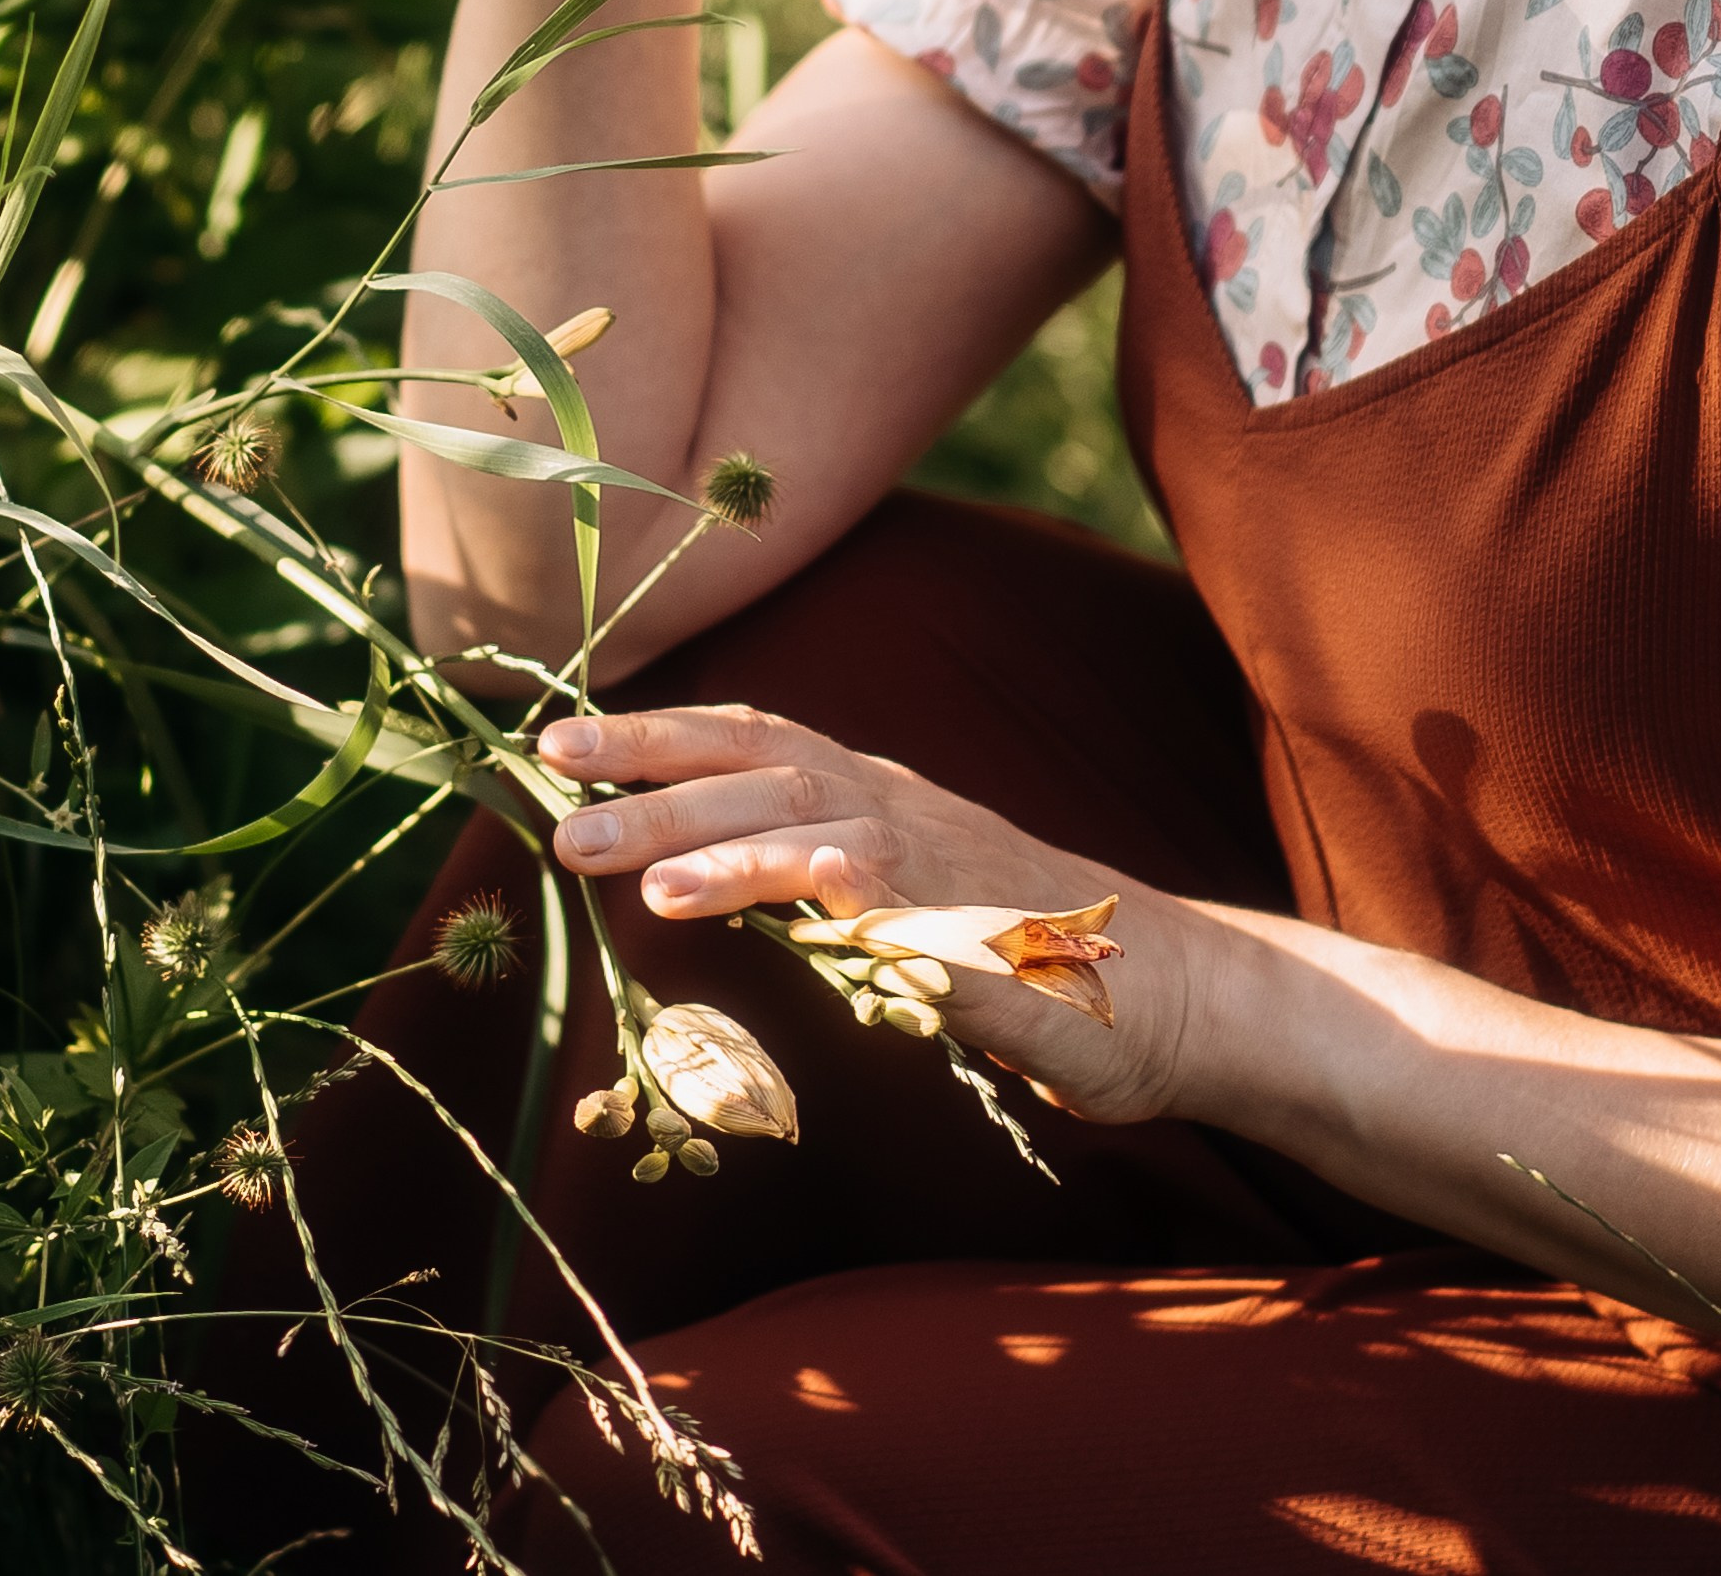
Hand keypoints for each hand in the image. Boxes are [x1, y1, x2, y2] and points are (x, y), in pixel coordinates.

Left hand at [535, 700, 1198, 1123]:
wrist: (1170, 990)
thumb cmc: (1024, 954)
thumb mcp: (896, 907)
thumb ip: (813, 887)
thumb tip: (706, 885)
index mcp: (874, 797)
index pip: (753, 738)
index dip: (658, 731)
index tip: (561, 739)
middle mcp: (898, 807)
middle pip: (761, 761)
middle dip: (652, 767)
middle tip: (549, 778)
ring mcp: (941, 862)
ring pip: (810, 819)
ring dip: (711, 837)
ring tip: (617, 865)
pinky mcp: (978, 931)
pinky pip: (893, 895)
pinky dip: (823, 881)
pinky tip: (763, 889)